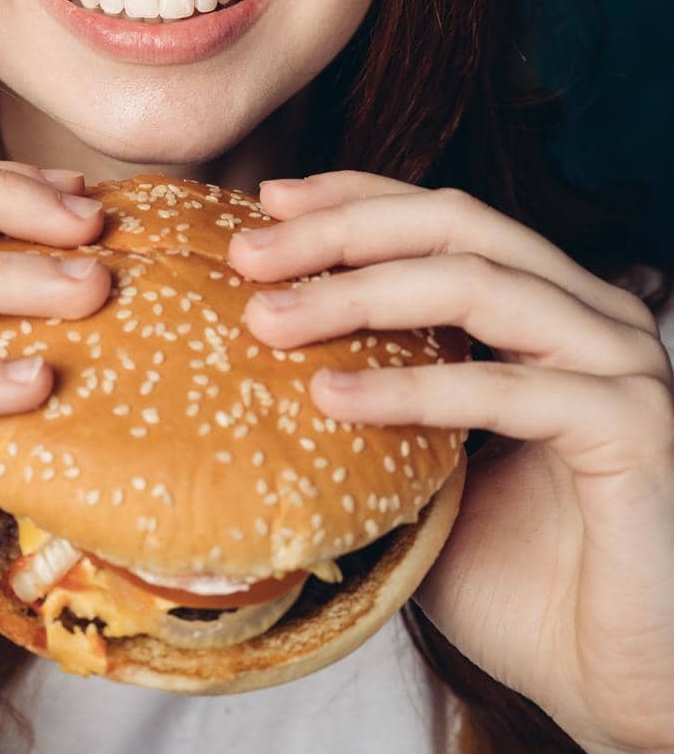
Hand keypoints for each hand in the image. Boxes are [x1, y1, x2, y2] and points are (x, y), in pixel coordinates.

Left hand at [227, 169, 673, 753]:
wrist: (615, 686)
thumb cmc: (523, 584)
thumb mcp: (424, 474)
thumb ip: (373, 404)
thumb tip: (257, 357)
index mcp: (551, 309)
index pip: (447, 218)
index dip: (357, 197)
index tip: (268, 201)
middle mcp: (594, 317)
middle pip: (458, 225)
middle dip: (343, 229)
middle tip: (249, 254)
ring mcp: (622, 364)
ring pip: (476, 284)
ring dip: (358, 292)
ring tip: (269, 320)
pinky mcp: (634, 427)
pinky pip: (505, 389)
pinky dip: (409, 387)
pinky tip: (331, 395)